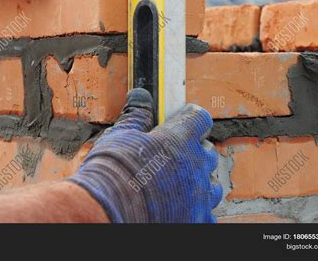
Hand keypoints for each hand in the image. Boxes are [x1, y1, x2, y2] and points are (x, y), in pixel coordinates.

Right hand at [68, 88, 222, 222]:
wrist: (105, 213)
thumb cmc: (111, 173)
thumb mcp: (119, 136)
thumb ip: (136, 116)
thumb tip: (141, 97)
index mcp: (178, 139)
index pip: (200, 118)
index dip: (190, 118)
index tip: (180, 121)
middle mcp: (195, 166)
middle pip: (207, 151)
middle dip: (194, 150)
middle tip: (172, 155)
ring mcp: (199, 197)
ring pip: (212, 185)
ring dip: (198, 181)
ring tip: (177, 184)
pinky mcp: (196, 220)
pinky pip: (207, 213)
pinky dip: (196, 210)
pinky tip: (179, 208)